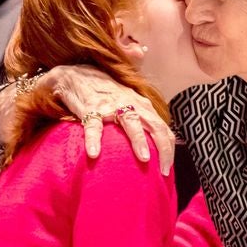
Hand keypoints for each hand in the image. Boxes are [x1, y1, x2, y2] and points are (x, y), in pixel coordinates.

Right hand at [50, 65, 176, 173]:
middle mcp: (132, 104)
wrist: (77, 75)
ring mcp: (111, 106)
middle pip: (155, 126)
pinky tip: (94, 153)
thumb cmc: (106, 93)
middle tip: (164, 171)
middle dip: (163, 148)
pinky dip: (94, 139)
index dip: (169, 148)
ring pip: (131, 122)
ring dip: (139, 140)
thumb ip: (142, 117)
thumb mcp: (129, 102)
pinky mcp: (91, 108)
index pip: (163, 127)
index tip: (168, 168)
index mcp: (142, 105)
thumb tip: (156, 139)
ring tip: (144, 159)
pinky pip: (94, 125)